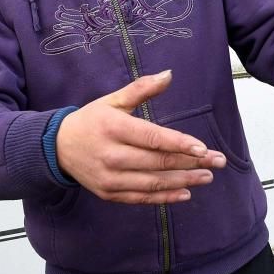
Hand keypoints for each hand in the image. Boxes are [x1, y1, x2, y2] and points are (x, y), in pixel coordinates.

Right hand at [56, 70, 226, 203]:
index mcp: (114, 128)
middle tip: (217, 161)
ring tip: (207, 177)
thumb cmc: (91, 120)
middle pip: (158, 161)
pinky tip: (185, 194)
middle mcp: (112, 155)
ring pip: (153, 183)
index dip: (179, 144)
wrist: (57, 147)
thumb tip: (169, 74)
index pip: (153, 138)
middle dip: (191, 163)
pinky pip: (141, 198)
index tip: (203, 148)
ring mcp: (110, 178)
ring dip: (184, 181)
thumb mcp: (113, 100)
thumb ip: (142, 89)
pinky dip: (164, 198)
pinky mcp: (109, 193)